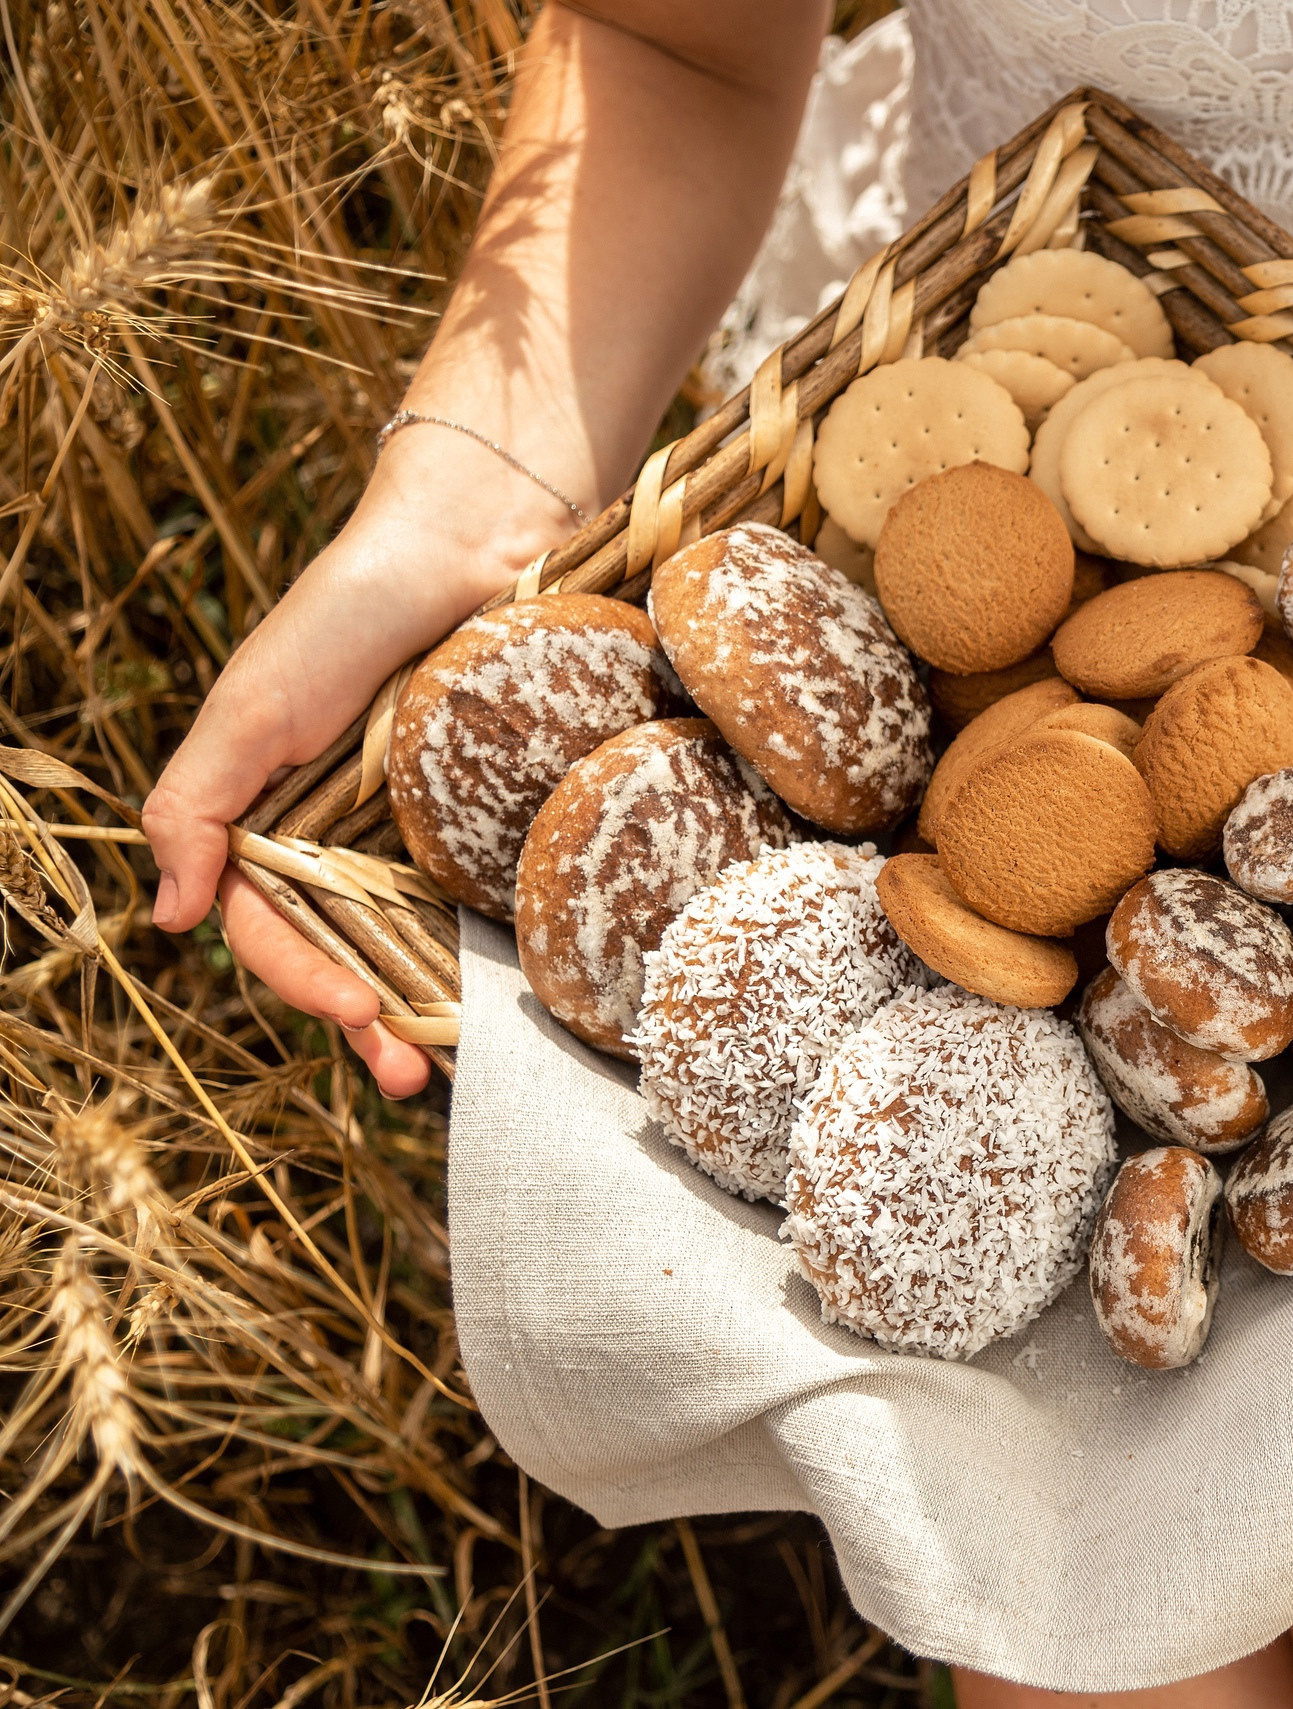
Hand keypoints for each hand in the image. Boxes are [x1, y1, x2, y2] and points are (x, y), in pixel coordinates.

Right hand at [143, 433, 569, 1095]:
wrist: (471, 541)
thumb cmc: (345, 613)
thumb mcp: (252, 708)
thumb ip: (196, 810)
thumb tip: (170, 924)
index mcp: (270, 815)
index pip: (272, 928)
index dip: (305, 980)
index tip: (358, 1013)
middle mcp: (342, 830)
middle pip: (344, 949)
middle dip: (371, 1022)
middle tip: (411, 1079)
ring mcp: (417, 823)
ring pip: (413, 935)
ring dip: (430, 1006)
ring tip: (454, 1063)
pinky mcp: (488, 805)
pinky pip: (481, 887)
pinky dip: (489, 942)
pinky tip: (515, 988)